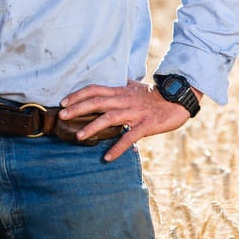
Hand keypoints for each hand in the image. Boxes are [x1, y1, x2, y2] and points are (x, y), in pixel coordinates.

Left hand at [59, 80, 194, 160]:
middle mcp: (124, 100)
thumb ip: (124, 85)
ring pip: (109, 119)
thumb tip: (116, 80)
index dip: (78, 95)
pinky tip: (107, 157)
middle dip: (77, 109)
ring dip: (92, 127)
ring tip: (79, 137)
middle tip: (61, 116)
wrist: (178, 100)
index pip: (94, 90)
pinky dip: (118, 147)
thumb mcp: (136, 86)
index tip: (63, 102)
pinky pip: (129, 137)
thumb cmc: (155, 95)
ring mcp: (134, 113)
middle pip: (96, 102)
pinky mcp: (145, 125)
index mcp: (120, 92)